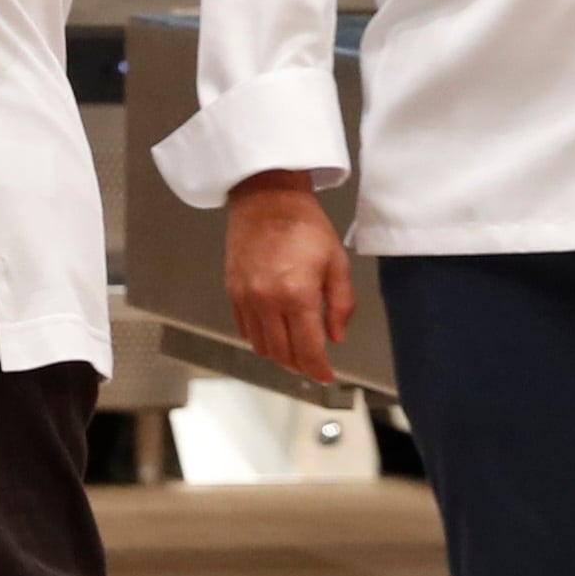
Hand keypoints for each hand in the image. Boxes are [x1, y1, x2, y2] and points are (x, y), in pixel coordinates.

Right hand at [223, 174, 352, 386]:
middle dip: (300, 365)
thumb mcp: (337, 263)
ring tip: (295, 351)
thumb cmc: (304, 226)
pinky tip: (274, 332)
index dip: (319, 369)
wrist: (266, 200)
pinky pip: (245, 330)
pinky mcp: (232, 292)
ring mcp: (246, 298)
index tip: (327, 376)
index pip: (308, 349)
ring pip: (261, 346)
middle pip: (282, 354)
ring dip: (279, 355)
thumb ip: (341, 305)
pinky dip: (260, 339)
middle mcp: (267, 301)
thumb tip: (336, 337)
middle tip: (313, 365)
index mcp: (297, 295)